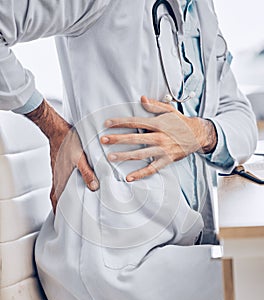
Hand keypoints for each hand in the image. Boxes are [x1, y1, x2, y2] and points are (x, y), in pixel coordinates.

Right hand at [26, 100, 98, 211]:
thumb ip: (86, 172)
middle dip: (60, 206)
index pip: (55, 199)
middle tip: (65, 215)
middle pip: (56, 195)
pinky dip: (65, 185)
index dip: (56, 211)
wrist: (57, 128)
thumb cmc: (67, 141)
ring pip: (59, 187)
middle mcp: (57, 175)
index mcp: (60, 177)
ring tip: (71, 202)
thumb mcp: (79, 158)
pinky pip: (61, 179)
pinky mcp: (60, 163)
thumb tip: (94, 187)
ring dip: (63, 196)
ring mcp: (58, 169)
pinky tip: (72, 183)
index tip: (58, 221)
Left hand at [100, 96, 216, 181]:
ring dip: (124, 156)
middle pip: (134, 138)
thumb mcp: (170, 110)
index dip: (120, 122)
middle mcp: (159, 137)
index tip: (107, 124)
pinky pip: (151, 169)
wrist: (198, 135)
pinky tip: (129, 177)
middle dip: (118, 139)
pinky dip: (140, 174)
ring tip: (110, 157)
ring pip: (140, 154)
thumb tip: (142, 99)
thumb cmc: (181, 122)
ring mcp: (163, 150)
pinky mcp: (167, 160)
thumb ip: (155, 105)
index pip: (135, 122)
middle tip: (103, 140)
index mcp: (158, 124)